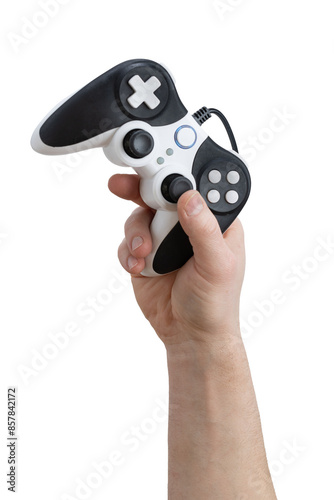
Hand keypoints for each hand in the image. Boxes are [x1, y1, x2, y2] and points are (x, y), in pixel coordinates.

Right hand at [108, 174, 245, 346]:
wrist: (189, 335)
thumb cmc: (215, 303)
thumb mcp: (217, 266)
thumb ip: (204, 231)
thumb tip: (189, 198)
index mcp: (213, 221)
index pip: (196, 186)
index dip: (179, 173)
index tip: (161, 164)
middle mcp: (186, 224)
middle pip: (160, 192)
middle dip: (142, 187)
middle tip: (124, 184)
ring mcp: (163, 238)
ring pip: (140, 215)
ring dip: (136, 232)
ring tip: (144, 252)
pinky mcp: (145, 253)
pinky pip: (128, 240)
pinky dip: (129, 252)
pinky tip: (139, 267)